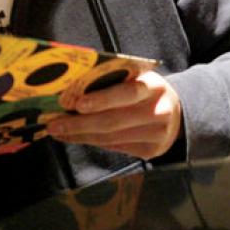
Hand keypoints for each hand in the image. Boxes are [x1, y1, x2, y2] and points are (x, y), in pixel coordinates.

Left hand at [47, 70, 182, 159]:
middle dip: (80, 124)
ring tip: (58, 131)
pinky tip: (74, 137)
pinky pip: (114, 147)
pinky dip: (91, 142)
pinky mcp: (151, 151)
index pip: (128, 93)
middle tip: (53, 123)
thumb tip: (71, 91)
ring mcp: (157, 135)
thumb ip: (112, 81)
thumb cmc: (144, 90)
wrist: (176, 112)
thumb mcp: (136, 78)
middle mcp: (159, 111)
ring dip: (80, 135)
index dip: (103, 100)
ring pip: (110, 138)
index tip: (78, 104)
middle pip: (114, 121)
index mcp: (154, 86)